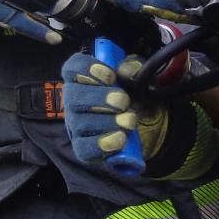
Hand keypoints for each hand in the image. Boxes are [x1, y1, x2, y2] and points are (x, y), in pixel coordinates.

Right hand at [62, 48, 167, 165]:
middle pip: (73, 96)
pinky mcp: (84, 150)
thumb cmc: (133, 98)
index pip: (72, 69)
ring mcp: (77, 127)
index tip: (111, 76)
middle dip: (99, 98)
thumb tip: (126, 71)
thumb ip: (133, 68)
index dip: (86, 69)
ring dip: (107, 121)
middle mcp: (74, 103)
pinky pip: (85, 149)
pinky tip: (120, 138)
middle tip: (123, 101)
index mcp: (83, 80)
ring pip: (79, 123)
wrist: (147, 129)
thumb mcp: (136, 78)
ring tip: (129, 121)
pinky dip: (103, 144)